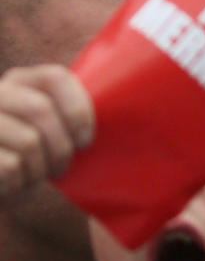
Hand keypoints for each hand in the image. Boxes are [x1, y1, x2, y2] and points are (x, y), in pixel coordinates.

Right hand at [0, 64, 93, 197]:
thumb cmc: (35, 155)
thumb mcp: (54, 129)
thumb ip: (75, 116)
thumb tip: (135, 114)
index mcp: (22, 80)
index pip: (56, 77)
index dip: (78, 109)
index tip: (86, 140)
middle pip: (41, 110)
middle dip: (61, 147)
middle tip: (63, 166)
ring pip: (28, 142)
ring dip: (41, 168)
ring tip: (37, 174)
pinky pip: (10, 166)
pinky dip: (20, 183)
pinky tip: (14, 183)